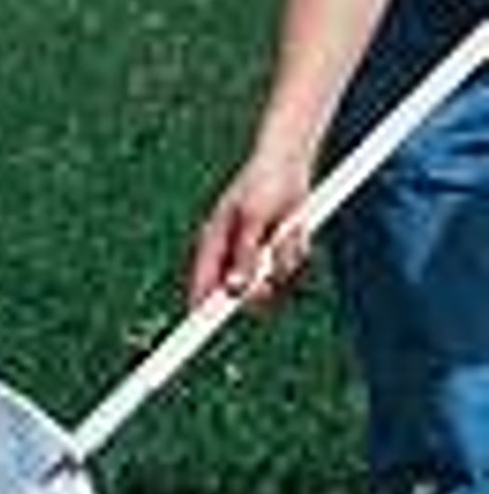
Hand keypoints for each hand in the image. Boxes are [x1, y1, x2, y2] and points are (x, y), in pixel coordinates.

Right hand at [188, 150, 312, 309]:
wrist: (290, 162)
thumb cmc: (261, 184)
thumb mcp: (252, 219)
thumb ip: (244, 257)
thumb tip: (234, 291)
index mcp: (213, 248)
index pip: (199, 289)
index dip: (197, 312)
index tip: (197, 331)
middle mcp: (232, 258)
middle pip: (241, 296)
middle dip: (260, 285)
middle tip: (270, 270)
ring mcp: (256, 258)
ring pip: (272, 284)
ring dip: (284, 261)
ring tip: (285, 229)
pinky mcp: (278, 255)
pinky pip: (290, 269)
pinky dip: (296, 252)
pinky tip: (293, 227)